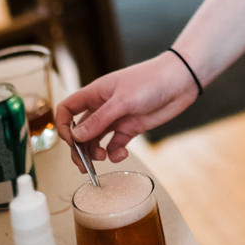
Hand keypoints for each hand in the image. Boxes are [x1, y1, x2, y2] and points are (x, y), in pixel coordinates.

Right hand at [56, 54, 198, 169]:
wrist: (180, 81)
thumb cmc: (151, 80)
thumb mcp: (122, 101)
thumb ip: (99, 120)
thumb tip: (76, 137)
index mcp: (95, 93)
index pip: (67, 109)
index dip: (64, 126)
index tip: (72, 141)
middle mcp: (102, 106)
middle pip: (80, 130)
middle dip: (79, 148)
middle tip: (84, 164)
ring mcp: (116, 118)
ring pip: (96, 140)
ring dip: (95, 153)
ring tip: (102, 159)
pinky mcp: (130, 128)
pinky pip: (115, 145)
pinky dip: (115, 153)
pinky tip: (121, 154)